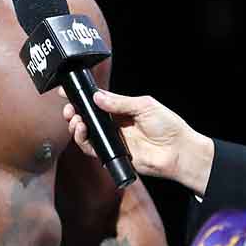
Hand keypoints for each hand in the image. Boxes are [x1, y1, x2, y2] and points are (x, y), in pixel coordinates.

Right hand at [61, 90, 212, 193]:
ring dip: (76, 126)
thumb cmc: (168, 126)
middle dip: (74, 111)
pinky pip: (92, 148)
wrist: (177, 151)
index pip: (97, 101)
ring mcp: (113, 139)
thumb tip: (97, 97)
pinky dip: (83, 140)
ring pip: (86, 133)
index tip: (67, 92)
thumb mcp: (144, 105)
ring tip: (76, 119)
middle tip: (69, 108)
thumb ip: (119, 102)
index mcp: (122, 109)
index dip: (82, 97)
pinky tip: (82, 131)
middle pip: (88, 117)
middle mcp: (115, 124)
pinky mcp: (112, 154)